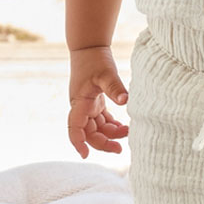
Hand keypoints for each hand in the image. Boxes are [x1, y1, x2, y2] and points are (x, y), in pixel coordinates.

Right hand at [67, 45, 129, 159]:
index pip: (75, 128)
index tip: (85, 155)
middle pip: (89, 133)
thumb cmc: (95, 59)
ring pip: (97, 128)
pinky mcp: (95, 102)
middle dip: (103, 143)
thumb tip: (126, 101)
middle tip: (120, 149)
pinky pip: (102, 120)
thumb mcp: (106, 74)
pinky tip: (124, 128)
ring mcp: (88, 105)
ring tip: (128, 133)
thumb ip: (115, 88)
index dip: (78, 143)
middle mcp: (81, 107)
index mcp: (80, 103)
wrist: (90, 47)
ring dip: (110, 134)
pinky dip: (112, 126)